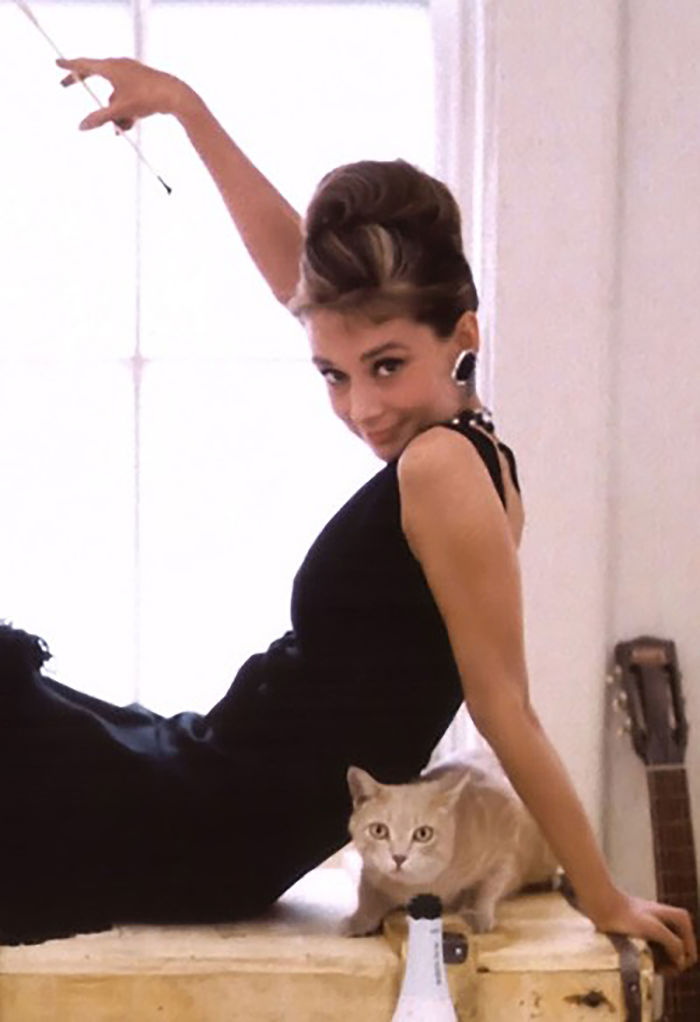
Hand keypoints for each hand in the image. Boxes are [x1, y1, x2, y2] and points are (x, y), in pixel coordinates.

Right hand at [56, 56, 195, 130]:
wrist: (175, 96)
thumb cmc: (148, 98)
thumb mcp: (120, 111)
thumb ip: (99, 119)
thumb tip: (81, 126)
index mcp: (111, 67)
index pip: (83, 65)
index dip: (69, 66)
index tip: (56, 64)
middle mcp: (119, 66)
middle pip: (94, 75)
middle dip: (84, 84)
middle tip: (65, 86)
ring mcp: (130, 74)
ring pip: (113, 95)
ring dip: (115, 112)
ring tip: (124, 126)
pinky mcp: (140, 82)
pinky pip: (125, 97)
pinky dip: (125, 110)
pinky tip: (131, 123)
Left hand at [582, 887, 696, 973]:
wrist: (605, 907)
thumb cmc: (629, 917)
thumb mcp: (655, 929)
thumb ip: (673, 944)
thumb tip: (681, 960)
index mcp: (680, 918)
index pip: (690, 952)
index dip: (680, 963)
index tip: (665, 967)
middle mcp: (672, 923)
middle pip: (680, 954)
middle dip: (671, 965)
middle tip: (656, 969)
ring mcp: (660, 928)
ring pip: (668, 954)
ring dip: (661, 964)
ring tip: (648, 966)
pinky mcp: (647, 933)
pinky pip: (656, 951)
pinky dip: (653, 959)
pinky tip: (642, 961)